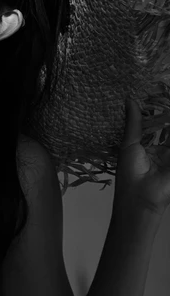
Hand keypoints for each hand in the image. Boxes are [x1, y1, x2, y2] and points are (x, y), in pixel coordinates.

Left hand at [114, 96, 169, 215]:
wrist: (142, 200)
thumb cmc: (130, 173)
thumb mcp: (130, 144)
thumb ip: (134, 122)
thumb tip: (130, 99)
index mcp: (144, 147)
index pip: (152, 126)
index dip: (155, 112)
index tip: (157, 94)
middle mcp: (160, 151)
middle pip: (166, 130)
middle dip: (167, 116)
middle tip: (166, 96)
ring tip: (169, 104)